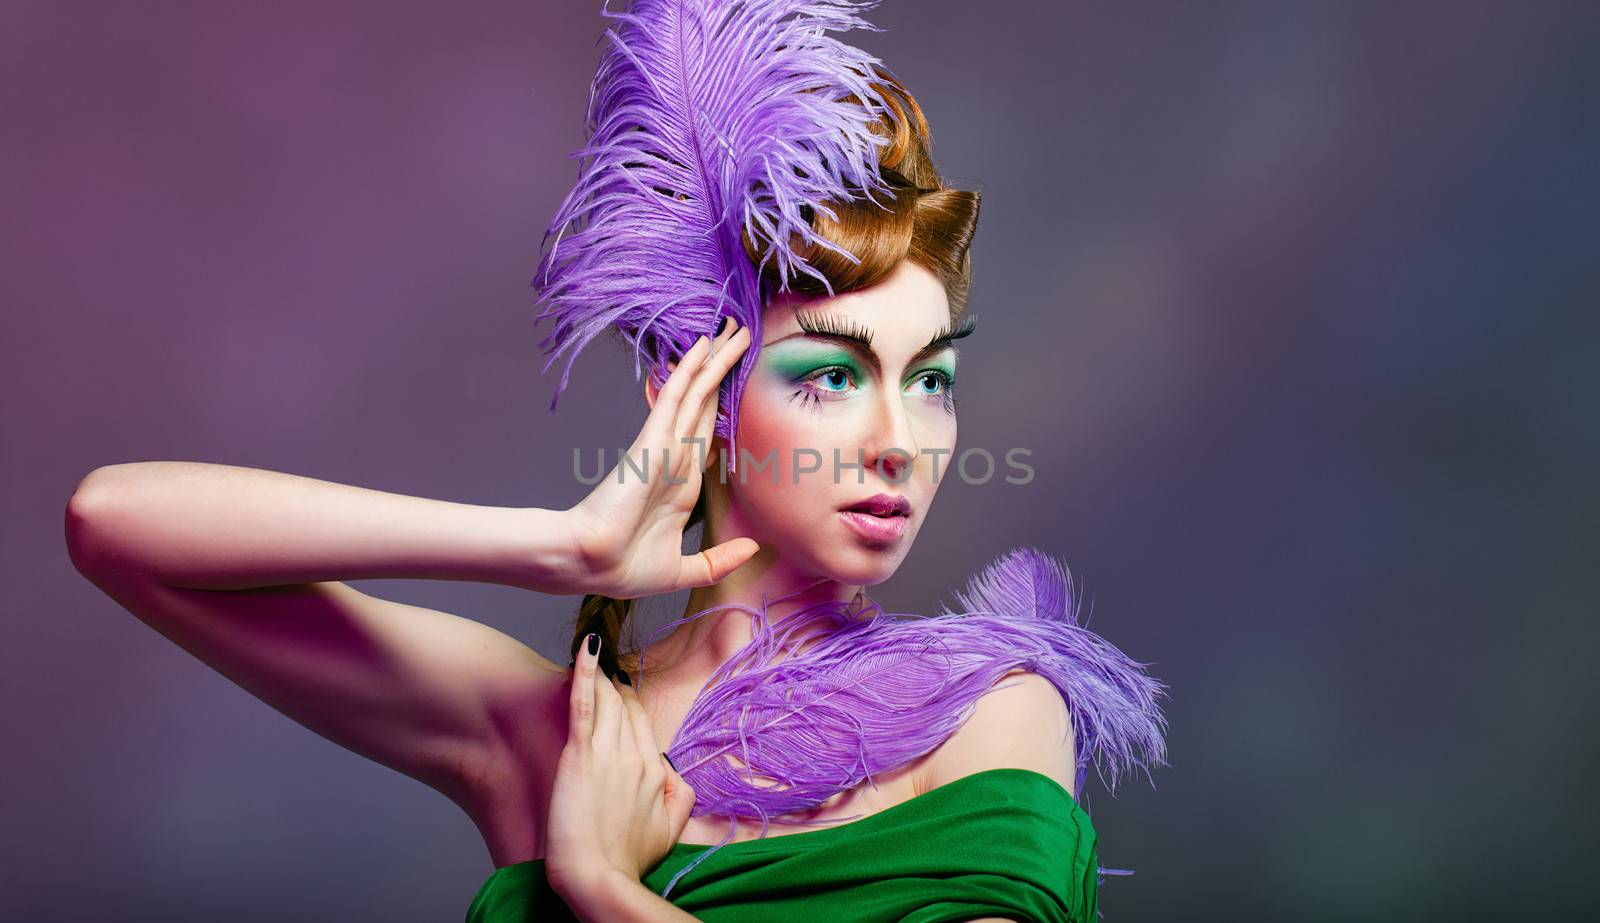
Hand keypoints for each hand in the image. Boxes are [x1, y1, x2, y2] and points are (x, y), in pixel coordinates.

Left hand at [545, 633, 696, 898]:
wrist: (598, 875)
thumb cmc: (629, 859)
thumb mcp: (671, 829)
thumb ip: (680, 795)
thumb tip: (672, 770)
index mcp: (655, 771)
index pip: (644, 725)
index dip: (632, 705)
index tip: (623, 692)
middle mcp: (635, 755)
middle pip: (627, 707)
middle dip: (617, 686)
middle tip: (607, 668)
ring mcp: (608, 753)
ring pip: (607, 700)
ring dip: (602, 674)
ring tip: (594, 652)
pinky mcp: (579, 755)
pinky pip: (583, 704)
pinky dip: (585, 673)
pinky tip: (585, 648)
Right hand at [566, 317, 758, 598]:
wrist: (592, 567)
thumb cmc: (624, 568)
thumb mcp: (685, 570)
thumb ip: (718, 560)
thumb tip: (753, 548)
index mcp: (683, 485)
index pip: (708, 433)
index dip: (722, 404)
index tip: (735, 379)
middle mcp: (675, 458)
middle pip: (705, 403)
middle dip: (723, 369)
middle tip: (740, 333)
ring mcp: (664, 446)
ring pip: (696, 392)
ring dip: (715, 359)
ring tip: (734, 328)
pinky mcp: (653, 441)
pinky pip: (676, 398)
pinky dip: (690, 370)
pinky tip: (704, 346)